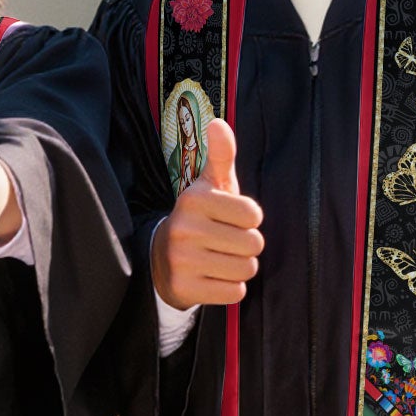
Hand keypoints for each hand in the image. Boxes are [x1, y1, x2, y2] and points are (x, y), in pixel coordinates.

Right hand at [151, 118, 263, 306]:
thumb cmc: (199, 218)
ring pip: (246, 269)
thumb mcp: (209, 186)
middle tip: (225, 242)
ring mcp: (182, 260)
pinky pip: (234, 292)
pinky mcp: (184, 288)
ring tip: (219, 259)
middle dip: (246, 246)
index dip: (249, 220)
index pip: (254, 215)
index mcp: (194, 199)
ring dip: (240, 267)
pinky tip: (212, 277)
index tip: (229, 219)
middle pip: (254, 244)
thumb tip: (218, 123)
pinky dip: (229, 288)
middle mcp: (184, 228)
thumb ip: (220, 155)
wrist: (161, 258)